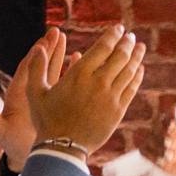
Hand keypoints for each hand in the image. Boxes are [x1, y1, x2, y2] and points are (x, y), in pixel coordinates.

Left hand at [0, 29, 67, 169]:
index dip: (36, 54)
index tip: (44, 40)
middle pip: (41, 65)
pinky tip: (80, 62)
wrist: (27, 159)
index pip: (28, 68)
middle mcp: (32, 93)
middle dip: (49, 48)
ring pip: (54, 72)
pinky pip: (65, 86)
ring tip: (68, 41)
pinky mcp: (56, 105)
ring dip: (60, 56)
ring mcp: (45, 98)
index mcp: (19, 95)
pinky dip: (71, 73)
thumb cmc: (12, 147)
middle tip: (56, 32)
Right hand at [29, 25, 146, 154]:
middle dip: (127, 44)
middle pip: (119, 57)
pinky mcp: (118, 111)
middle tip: (131, 36)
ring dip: (136, 57)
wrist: (64, 146)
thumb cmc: (47, 119)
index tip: (118, 29)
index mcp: (79, 74)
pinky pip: (131, 89)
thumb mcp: (35, 91)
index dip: (112, 36)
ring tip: (140, 47)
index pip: (102, 49)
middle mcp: (98, 83)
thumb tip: (39, 48)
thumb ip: (36, 67)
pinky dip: (137, 76)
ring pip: (128, 72)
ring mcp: (111, 97)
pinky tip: (140, 69)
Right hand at [147, 101, 175, 175]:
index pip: (175, 110)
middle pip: (160, 122)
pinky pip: (145, 149)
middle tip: (171, 146)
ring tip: (172, 157)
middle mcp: (171, 125)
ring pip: (151, 136)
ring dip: (159, 147)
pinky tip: (164, 162)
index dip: (172, 117)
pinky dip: (153, 155)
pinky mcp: (153, 151)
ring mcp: (160, 138)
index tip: (174, 127)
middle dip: (165, 134)